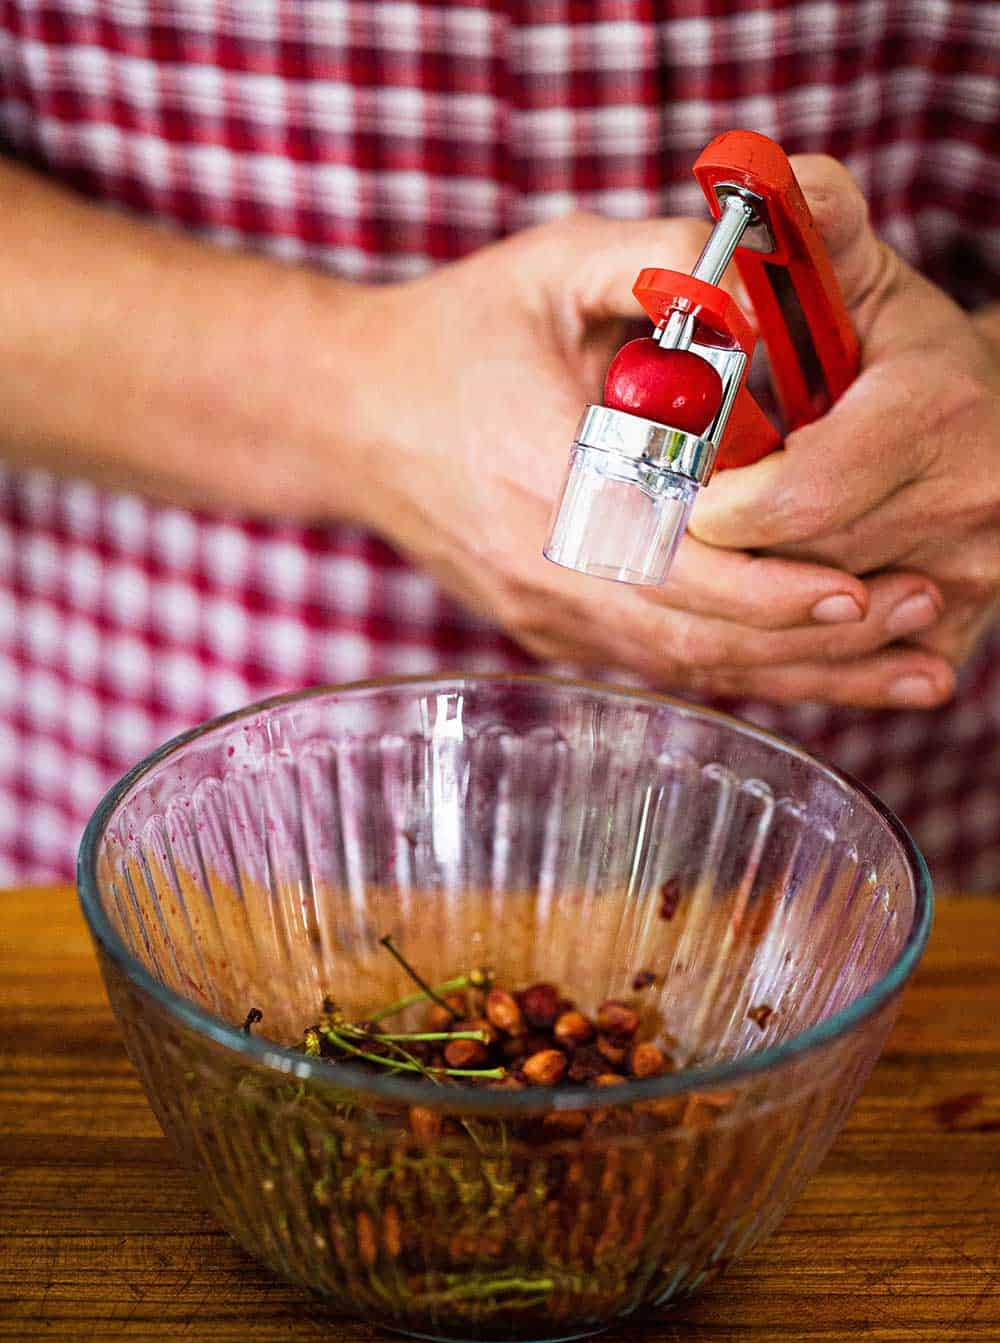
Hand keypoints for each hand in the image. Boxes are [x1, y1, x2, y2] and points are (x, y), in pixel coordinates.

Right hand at [347, 214, 953, 706]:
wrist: (350, 417)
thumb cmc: (452, 337)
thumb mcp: (548, 265)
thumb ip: (654, 258)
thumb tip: (761, 273)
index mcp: (544, 480)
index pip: (674, 564)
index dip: (770, 590)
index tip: (862, 587)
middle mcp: (542, 570)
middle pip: (693, 640)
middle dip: (811, 642)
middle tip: (917, 622)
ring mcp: (541, 614)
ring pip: (681, 670)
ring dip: (790, 673)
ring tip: (891, 663)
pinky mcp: (546, 630)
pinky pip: (653, 666)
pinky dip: (735, 668)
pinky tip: (807, 664)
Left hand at [689, 154, 999, 691]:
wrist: (992, 421)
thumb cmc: (905, 349)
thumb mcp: (861, 275)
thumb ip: (809, 226)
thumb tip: (754, 180)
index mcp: (934, 412)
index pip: (799, 496)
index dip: (721, 508)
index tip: (679, 496)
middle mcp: (966, 503)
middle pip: (798, 566)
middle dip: (726, 557)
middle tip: (673, 536)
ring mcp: (966, 577)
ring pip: (815, 623)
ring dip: (750, 602)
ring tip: (711, 566)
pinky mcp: (957, 633)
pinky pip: (848, 666)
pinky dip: (791, 650)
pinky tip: (760, 615)